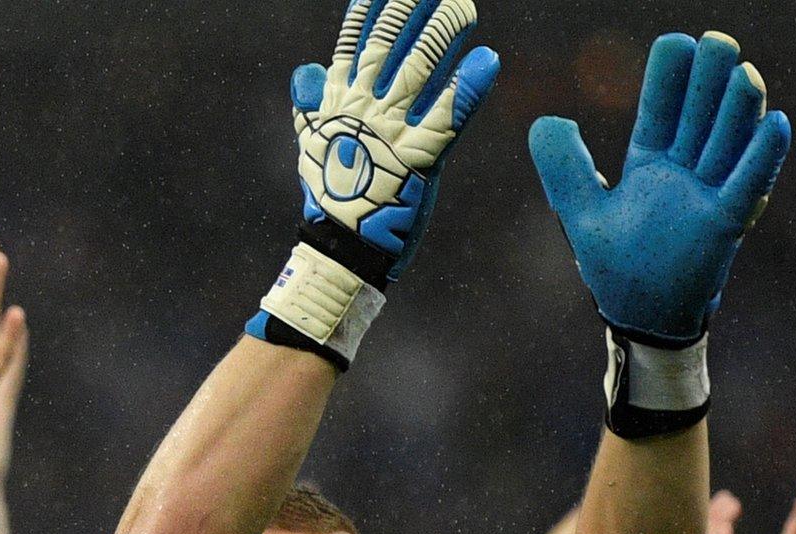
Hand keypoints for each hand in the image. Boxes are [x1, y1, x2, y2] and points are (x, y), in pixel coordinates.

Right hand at [288, 0, 498, 281]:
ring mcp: (391, 131)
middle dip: (413, 6)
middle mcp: (363, 108)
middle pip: (389, 41)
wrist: (341, 247)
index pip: (356, 39)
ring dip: (444, 33)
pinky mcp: (419, 160)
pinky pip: (447, 117)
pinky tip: (488, 60)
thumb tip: (307, 70)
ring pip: (419, 68)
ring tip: (466, 7)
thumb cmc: (331, 194)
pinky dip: (468, 89)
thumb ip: (311, 101)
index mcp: (338, 100)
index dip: (373, 6)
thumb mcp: (311, 142)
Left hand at [530, 32, 789, 344]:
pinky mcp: (725, 226)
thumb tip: (547, 119)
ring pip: (727, 145)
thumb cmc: (616, 266)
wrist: (642, 318)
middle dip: (709, 82)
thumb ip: (563, 168)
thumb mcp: (582, 213)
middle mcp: (683, 173)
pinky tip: (776, 124)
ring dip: (738, 111)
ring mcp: (707, 196)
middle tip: (719, 41)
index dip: (668, 80)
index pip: (660, 111)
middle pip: (700, 118)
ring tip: (745, 73)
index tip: (675, 43)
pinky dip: (762, 159)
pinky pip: (747, 187)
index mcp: (649, 164)